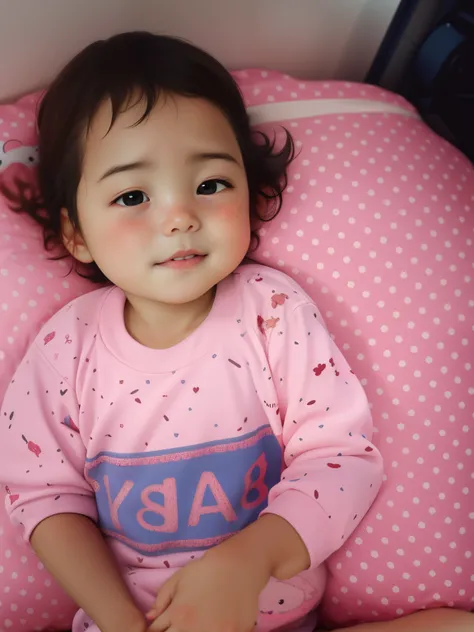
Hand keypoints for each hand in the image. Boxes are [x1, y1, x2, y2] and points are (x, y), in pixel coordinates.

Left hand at [146, 541, 270, 631]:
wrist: (238, 565)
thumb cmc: (206, 569)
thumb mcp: (178, 578)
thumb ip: (161, 599)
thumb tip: (151, 619)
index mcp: (179, 614)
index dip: (159, 629)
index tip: (167, 623)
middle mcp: (194, 629)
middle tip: (182, 623)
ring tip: (194, 625)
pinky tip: (213, 626)